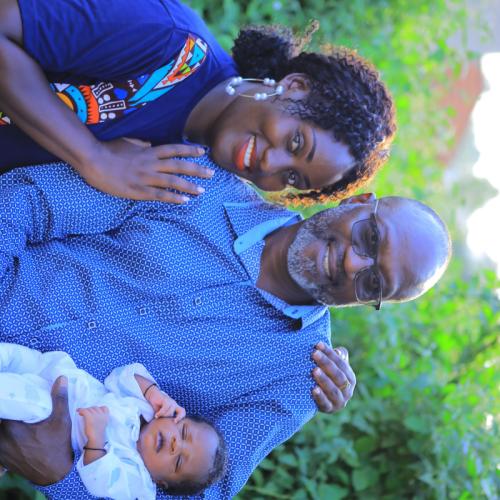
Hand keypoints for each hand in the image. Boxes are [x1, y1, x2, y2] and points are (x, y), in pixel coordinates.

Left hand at [0, 376, 72, 485]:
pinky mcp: (1, 458)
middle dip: (8, 410)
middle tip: (19, 404)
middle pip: (1, 418)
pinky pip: (0, 441)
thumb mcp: (61, 421)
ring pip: (0, 430)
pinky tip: (16, 431)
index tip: (16, 395)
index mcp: (12, 428)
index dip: (8, 399)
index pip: (3, 407)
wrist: (54, 473)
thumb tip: (61, 378)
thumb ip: (59, 399)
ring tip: (18, 416)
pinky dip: (5, 435)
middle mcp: (1, 439)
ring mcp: (0, 450)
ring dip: (6, 422)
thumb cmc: (58, 446)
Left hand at [77, 406, 108, 443]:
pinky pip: (84, 410)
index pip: (104, 408)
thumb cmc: (98, 433)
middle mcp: (101, 414)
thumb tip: (94, 416)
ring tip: (81, 413)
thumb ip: (101, 419)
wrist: (96, 438)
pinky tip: (78, 411)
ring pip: (89, 409)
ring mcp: (96, 415)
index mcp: (106, 416)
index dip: (99, 409)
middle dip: (91, 409)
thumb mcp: (102, 424)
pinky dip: (80, 410)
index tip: (95, 412)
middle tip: (86, 414)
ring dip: (85, 410)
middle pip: (95, 407)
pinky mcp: (89, 416)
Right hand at [79, 138, 214, 202]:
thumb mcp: (128, 142)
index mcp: (148, 151)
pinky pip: (160, 195)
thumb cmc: (108, 150)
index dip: (189, 150)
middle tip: (211, 173)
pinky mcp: (139, 191)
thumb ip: (142, 144)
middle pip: (179, 166)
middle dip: (197, 169)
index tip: (203, 152)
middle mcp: (151, 164)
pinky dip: (173, 198)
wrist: (93, 161)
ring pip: (172, 181)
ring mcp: (146, 178)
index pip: (174, 149)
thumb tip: (151, 144)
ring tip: (202, 190)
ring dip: (189, 186)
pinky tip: (185, 201)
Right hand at [146, 386, 185, 421]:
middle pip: (182, 411)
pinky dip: (160, 413)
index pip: (182, 412)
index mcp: (175, 408)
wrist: (152, 395)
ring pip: (171, 411)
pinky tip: (156, 415)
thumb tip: (163, 427)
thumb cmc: (157, 405)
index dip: (181, 418)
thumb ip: (164, 418)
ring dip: (164, 415)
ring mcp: (170, 402)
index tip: (175, 422)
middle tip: (173, 422)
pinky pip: (165, 407)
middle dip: (178, 418)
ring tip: (157, 417)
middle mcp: (174, 405)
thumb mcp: (161, 413)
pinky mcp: (166, 399)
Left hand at [311, 344, 355, 412]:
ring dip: (324, 379)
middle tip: (314, 354)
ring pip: (333, 390)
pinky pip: (325, 404)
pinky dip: (320, 397)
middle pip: (338, 375)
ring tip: (314, 370)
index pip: (341, 363)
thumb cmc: (328, 377)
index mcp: (350, 378)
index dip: (330, 353)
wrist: (323, 400)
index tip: (318, 344)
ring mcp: (340, 401)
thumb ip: (339, 357)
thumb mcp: (335, 368)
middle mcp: (348, 390)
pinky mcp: (329, 409)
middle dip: (326, 363)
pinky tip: (313, 389)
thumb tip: (339, 351)